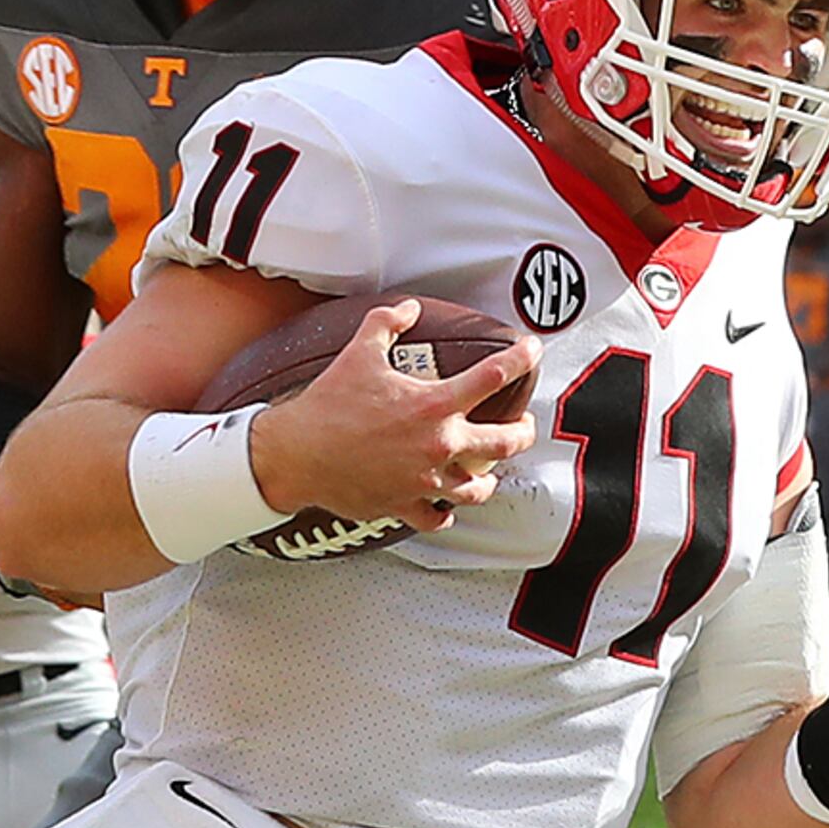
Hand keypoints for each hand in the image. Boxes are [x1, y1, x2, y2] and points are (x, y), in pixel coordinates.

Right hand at [241, 300, 533, 535]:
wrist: (296, 455)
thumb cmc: (328, 405)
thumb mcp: (359, 353)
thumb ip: (388, 324)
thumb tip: (408, 309)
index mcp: (434, 404)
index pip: (494, 376)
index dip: (520, 359)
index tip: (531, 351)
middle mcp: (438, 444)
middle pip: (506, 442)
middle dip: (523, 432)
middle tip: (523, 426)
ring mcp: (424, 479)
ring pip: (478, 488)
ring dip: (488, 478)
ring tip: (488, 473)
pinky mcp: (404, 504)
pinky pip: (437, 518)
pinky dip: (444, 514)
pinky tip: (444, 507)